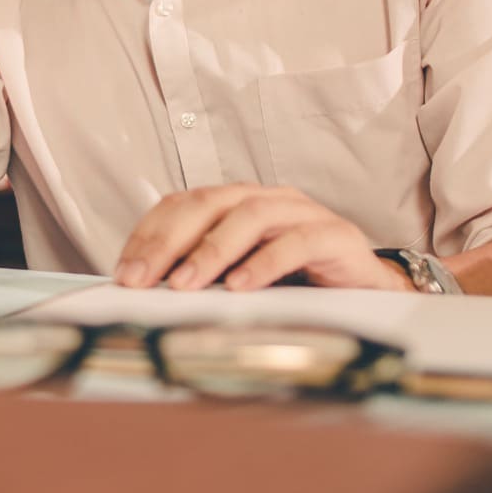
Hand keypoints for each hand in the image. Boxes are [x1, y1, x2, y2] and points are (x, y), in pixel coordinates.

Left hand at [112, 185, 413, 293]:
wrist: (367, 293)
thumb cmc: (296, 284)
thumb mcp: (238, 278)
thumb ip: (200, 277)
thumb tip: (144, 293)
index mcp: (237, 203)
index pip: (181, 205)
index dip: (148, 235)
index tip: (124, 273)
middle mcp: (266, 199)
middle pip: (208, 204)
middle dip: (169, 242)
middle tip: (143, 280)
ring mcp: (303, 213)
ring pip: (250, 216)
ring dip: (212, 251)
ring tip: (186, 284)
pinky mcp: (336, 235)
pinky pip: (297, 242)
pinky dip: (265, 263)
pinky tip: (241, 287)